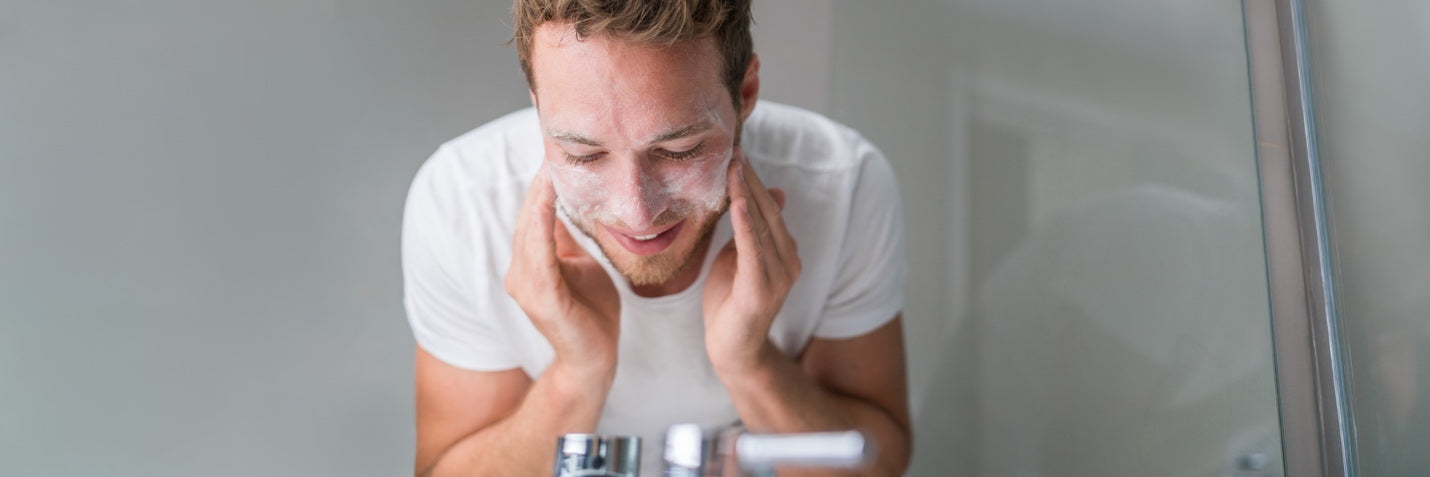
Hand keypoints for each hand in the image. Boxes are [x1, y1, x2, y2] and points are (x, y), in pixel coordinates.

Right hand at [505, 165, 620, 378]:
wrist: (595, 358)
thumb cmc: (590, 312)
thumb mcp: (578, 264)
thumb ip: (566, 240)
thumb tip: (566, 205)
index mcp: (529, 265)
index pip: (532, 216)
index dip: (541, 185)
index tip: (553, 152)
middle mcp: (520, 273)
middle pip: (527, 218)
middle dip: (538, 183)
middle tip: (551, 146)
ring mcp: (526, 286)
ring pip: (529, 231)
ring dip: (539, 197)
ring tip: (550, 166)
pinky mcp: (541, 298)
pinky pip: (540, 254)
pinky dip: (541, 225)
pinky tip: (547, 202)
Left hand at [702, 149, 799, 371]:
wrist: (732, 349)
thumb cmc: (730, 302)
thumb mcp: (740, 257)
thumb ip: (750, 229)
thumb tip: (770, 193)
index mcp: (785, 253)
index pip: (770, 209)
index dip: (754, 181)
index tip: (738, 154)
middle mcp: (789, 262)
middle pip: (768, 212)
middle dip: (750, 180)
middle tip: (735, 152)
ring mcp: (778, 277)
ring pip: (762, 226)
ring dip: (746, 194)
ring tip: (733, 167)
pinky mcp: (761, 290)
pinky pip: (753, 250)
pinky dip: (746, 225)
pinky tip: (739, 203)